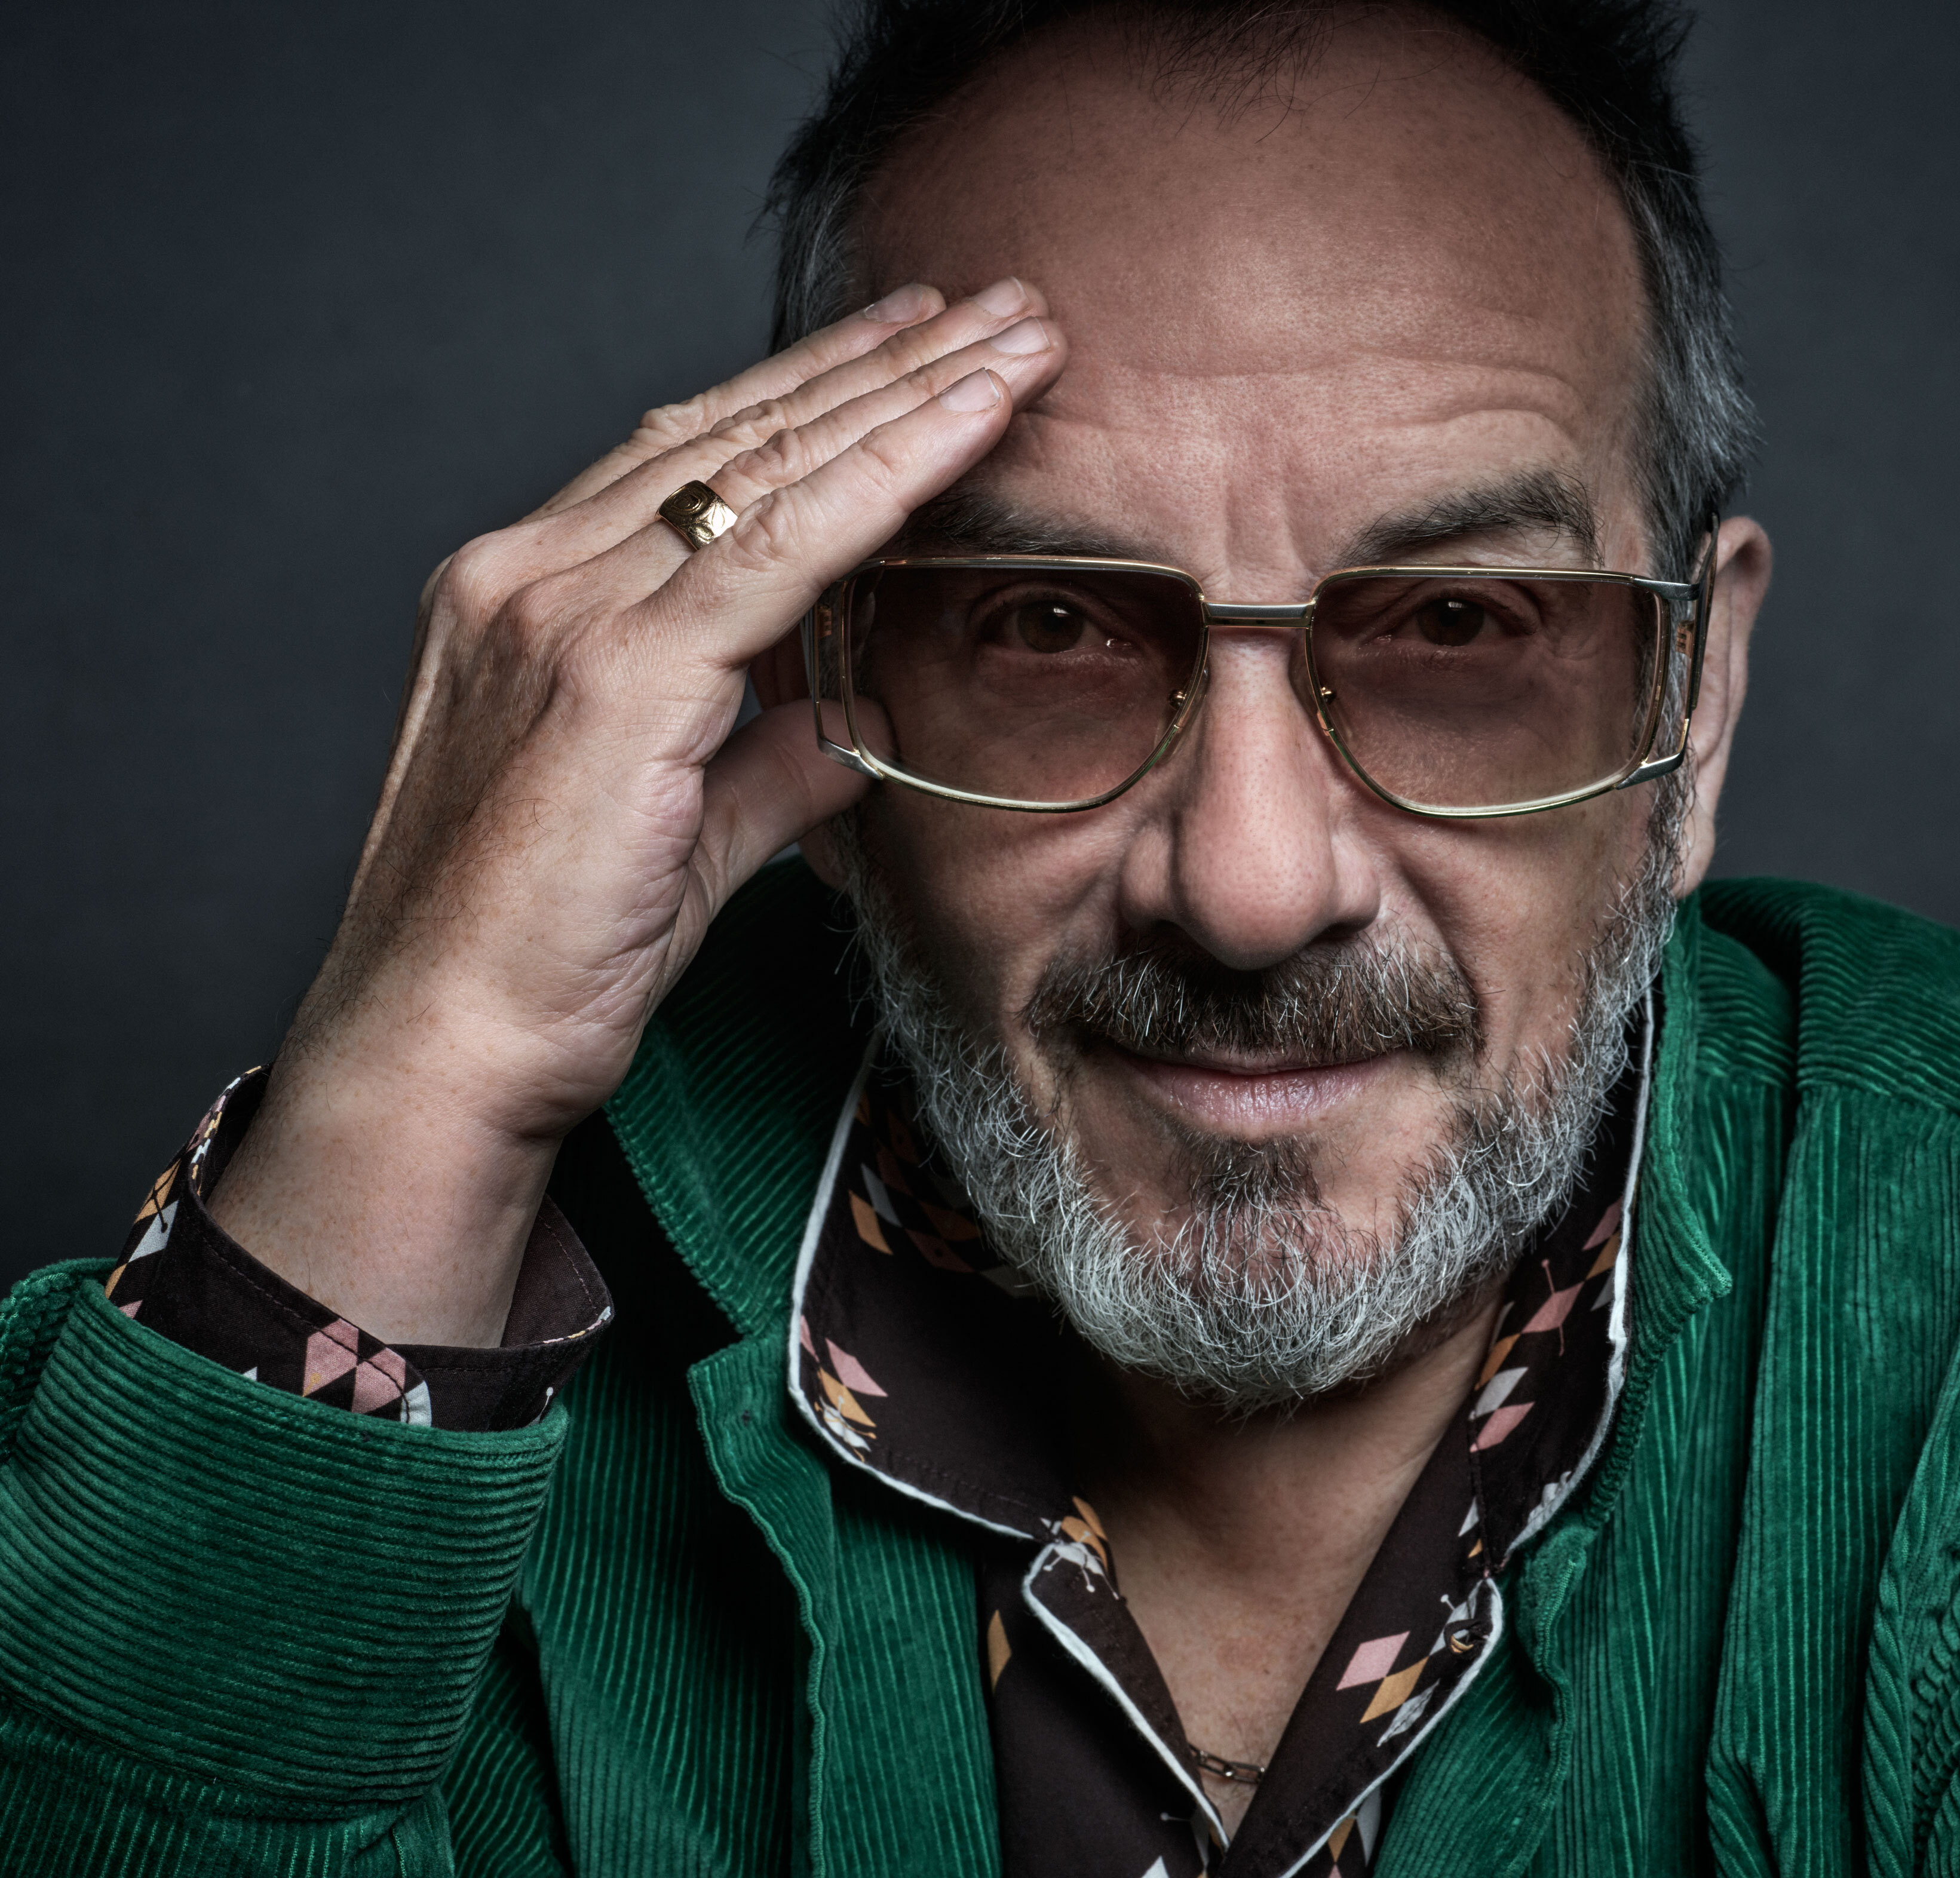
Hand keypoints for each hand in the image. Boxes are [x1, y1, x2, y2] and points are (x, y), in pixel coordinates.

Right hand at [209, 280, 1067, 1345]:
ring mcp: (561, 612)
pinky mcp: (613, 675)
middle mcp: (532, 576)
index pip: (696, 460)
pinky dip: (886, 472)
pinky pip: (779, 546)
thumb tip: (856, 723)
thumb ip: (769, 762)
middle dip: (884, 361)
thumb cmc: (543, 959)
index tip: (917, 345)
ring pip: (770, 465)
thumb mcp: (686, 837)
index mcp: (531, 600)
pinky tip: (971, 419)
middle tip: (999, 305)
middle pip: (741, 434)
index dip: (816, 394)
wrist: (444, 1055)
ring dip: (910, 389)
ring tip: (1017, 334)